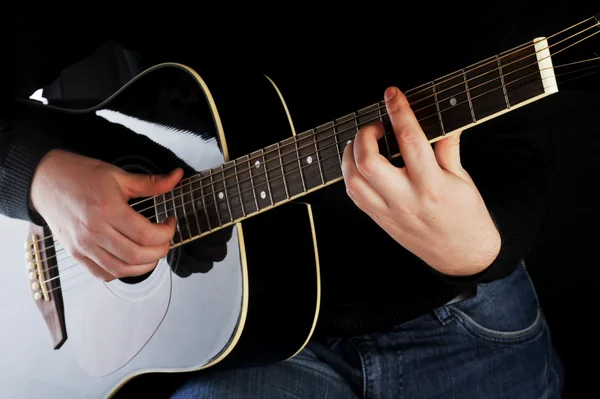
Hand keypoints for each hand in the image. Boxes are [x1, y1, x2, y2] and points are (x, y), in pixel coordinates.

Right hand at [31, 149, 183, 280]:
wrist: (44, 181)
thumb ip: (151, 182)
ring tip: (152, 251)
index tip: (169, 223)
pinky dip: (122, 272)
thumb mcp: (119, 175)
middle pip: (137, 256)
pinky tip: (131, 259)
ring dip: (145, 266)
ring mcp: (84, 246)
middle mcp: (94, 232)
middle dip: (160, 251)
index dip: (166, 233)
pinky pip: (103, 273)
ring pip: (122, 269)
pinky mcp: (76, 254)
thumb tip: (178, 177)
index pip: (146, 234)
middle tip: (165, 239)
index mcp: (108, 210)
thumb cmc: (80, 176)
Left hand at [341, 87, 500, 276]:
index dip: (399, 112)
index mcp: (432, 186)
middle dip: (365, 135)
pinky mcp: (379, 219)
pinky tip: (361, 164)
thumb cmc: (465, 217)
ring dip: (350, 154)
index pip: (410, 141)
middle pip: (368, 162)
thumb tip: (442, 122)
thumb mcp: (463, 180)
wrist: (461, 256)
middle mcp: (406, 199)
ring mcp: (388, 212)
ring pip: (353, 179)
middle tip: (376, 127)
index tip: (393, 94)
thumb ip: (448, 149)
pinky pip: (354, 194)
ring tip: (364, 143)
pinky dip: (351, 173)